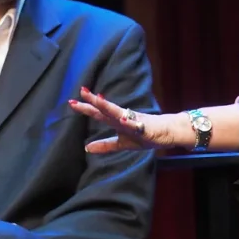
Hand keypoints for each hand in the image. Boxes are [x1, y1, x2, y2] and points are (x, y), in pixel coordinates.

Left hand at [69, 87, 190, 153]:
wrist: (167, 133)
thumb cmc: (145, 136)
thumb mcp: (122, 143)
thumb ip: (105, 145)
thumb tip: (87, 148)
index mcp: (117, 121)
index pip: (98, 113)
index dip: (86, 108)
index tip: (71, 101)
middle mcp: (123, 118)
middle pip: (105, 109)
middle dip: (93, 101)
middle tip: (81, 90)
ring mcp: (134, 122)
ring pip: (118, 112)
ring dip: (108, 106)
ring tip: (97, 100)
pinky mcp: (145, 128)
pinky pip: (136, 125)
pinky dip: (129, 122)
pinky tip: (122, 120)